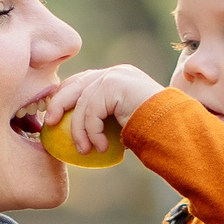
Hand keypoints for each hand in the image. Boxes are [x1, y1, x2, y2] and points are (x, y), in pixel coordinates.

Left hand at [34, 65, 163, 153]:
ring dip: (79, 130)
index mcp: (115, 77)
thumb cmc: (152, 131)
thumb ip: (103, 115)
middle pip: (75, 85)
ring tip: (84, 150)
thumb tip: (74, 128)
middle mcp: (114, 73)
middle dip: (58, 104)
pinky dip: (92, 131)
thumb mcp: (121, 121)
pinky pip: (92, 110)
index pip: (80, 82)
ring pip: (82, 102)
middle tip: (49, 125)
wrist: (174, 129)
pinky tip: (100, 147)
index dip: (63, 97)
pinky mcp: (115, 85)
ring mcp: (115, 76)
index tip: (53, 117)